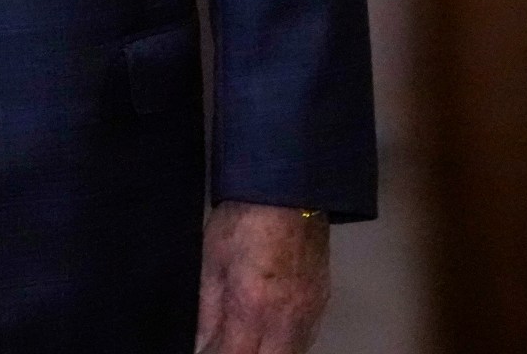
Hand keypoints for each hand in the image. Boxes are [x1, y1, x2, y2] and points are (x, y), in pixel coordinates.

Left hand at [194, 200, 329, 353]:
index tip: (209, 351)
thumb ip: (209, 312)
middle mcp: (286, 317)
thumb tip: (203, 344)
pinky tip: (270, 335)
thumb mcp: (212, 264)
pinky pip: (306, 339)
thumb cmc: (243, 219)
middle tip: (229, 346)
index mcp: (252, 306)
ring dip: (268, 353)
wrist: (288, 189)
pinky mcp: (323, 303)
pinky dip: (286, 345)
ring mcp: (310, 312)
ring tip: (248, 341)